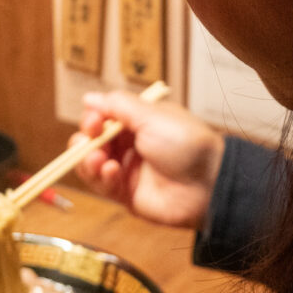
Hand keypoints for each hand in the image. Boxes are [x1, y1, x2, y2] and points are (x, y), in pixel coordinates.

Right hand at [73, 91, 224, 228]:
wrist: (207, 183)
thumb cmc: (186, 144)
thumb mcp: (151, 116)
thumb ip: (118, 106)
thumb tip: (89, 97)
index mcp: (137, 123)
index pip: (103, 118)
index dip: (93, 118)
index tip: (94, 120)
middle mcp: (130, 146)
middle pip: (92, 141)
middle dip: (85, 140)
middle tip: (90, 140)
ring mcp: (127, 171)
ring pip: (91, 165)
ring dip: (88, 160)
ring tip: (97, 159)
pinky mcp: (126, 195)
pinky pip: (102, 185)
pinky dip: (100, 177)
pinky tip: (111, 170)